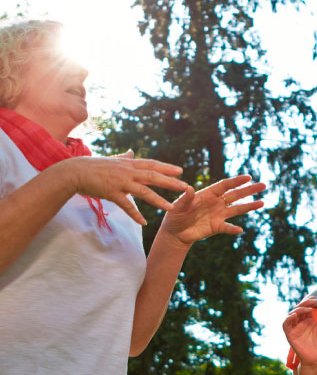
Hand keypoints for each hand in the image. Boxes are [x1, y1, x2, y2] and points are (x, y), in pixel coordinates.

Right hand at [58, 151, 188, 224]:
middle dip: (170, 182)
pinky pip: (126, 205)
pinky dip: (135, 214)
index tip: (180, 171)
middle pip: (153, 176)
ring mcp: (120, 182)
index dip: (166, 167)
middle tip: (185, 186)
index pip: (151, 164)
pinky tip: (144, 222)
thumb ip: (123, 157)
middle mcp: (127, 171)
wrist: (73, 172)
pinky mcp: (111, 193)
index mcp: (128, 163)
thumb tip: (131, 151)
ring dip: (158, 200)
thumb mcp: (111, 160)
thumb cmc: (92, 166)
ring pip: (144, 191)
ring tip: (171, 208)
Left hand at [160, 174, 264, 244]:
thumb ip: (185, 198)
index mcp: (208, 194)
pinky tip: (240, 230)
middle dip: (249, 190)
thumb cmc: (175, 215)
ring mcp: (218, 215)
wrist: (175, 232)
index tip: (248, 177)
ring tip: (262, 203)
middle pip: (236, 195)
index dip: (236, 181)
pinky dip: (233, 229)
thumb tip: (189, 188)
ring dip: (249, 206)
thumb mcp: (178, 206)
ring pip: (237, 209)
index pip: (225, 186)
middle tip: (263, 185)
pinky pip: (228, 227)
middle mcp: (216, 203)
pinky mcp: (217, 227)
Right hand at [283, 298, 316, 367]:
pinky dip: (288, 319)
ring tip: (307, 309)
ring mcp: (295, 329)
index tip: (315, 299)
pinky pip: (285, 325)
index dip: (309, 302)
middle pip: (298, 309)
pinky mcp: (290, 335)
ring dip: (297, 310)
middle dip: (304, 304)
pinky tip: (295, 315)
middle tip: (312, 301)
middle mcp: (300, 323)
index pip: (306, 308)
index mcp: (309, 321)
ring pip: (291, 315)